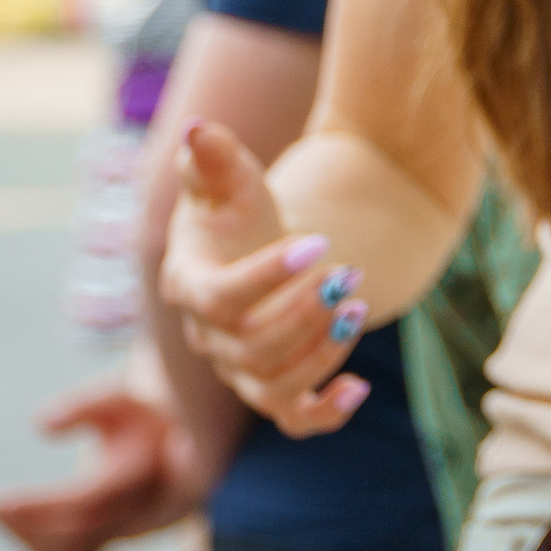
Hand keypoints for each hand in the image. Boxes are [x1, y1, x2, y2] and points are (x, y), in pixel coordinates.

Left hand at [0, 380, 207, 550]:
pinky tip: (16, 523)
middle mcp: (142, 513)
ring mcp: (130, 533)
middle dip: (28, 523)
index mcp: (143, 475)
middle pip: (78, 535)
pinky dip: (42, 547)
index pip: (87, 502)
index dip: (39, 505)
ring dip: (31, 539)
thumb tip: (39, 424)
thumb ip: (83, 406)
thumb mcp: (118, 397)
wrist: (185, 441)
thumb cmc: (141, 413)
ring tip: (0, 511)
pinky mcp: (114, 540)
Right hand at [157, 119, 371, 437]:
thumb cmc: (238, 213)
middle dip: (304, 316)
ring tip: (360, 308)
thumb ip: (212, 160)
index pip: (217, 299)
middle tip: (350, 276)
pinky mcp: (276, 389)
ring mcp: (241, 369)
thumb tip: (198, 130)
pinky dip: (327, 413)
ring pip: (272, 388)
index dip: (266, 278)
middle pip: (250, 349)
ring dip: (321, 355)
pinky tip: (361, 388)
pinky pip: (295, 420)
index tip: (319, 243)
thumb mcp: (230, 181)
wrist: (257, 252)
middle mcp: (210, 338)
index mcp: (189, 285)